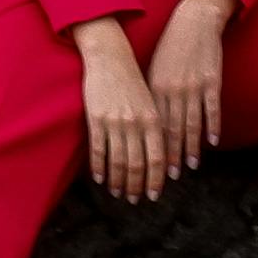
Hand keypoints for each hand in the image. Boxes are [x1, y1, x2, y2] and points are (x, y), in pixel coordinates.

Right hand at [75, 19, 174, 201]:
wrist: (110, 57)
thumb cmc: (133, 81)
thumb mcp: (151, 102)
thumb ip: (156, 128)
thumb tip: (161, 157)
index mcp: (153, 119)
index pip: (157, 158)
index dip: (155, 179)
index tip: (153, 195)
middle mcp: (135, 123)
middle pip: (137, 164)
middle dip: (136, 186)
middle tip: (134, 200)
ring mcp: (114, 122)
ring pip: (118, 160)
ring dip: (118, 181)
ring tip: (118, 193)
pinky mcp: (96, 119)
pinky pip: (98, 150)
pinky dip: (99, 167)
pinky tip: (100, 178)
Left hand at [143, 0, 235, 180]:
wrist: (194, 21)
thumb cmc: (171, 46)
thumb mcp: (155, 69)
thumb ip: (152, 94)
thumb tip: (148, 120)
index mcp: (155, 88)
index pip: (152, 126)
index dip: (151, 148)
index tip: (148, 167)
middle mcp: (172, 90)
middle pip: (170, 130)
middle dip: (168, 156)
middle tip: (166, 177)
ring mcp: (192, 86)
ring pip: (190, 124)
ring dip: (189, 148)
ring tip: (188, 167)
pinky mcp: (210, 81)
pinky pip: (211, 109)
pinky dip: (211, 127)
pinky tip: (211, 143)